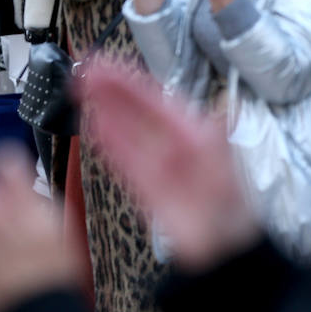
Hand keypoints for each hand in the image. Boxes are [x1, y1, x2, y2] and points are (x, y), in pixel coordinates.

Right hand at [80, 62, 260, 272]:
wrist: (220, 249)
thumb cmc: (230, 207)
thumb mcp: (227, 166)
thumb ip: (220, 136)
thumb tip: (229, 105)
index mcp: (190, 131)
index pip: (152, 96)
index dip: (127, 78)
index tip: (105, 62)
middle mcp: (170, 142)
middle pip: (133, 108)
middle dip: (108, 88)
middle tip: (84, 68)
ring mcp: (154, 162)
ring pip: (123, 128)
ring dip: (102, 107)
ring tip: (80, 87)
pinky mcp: (143, 183)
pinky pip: (121, 157)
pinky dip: (107, 140)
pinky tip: (92, 123)